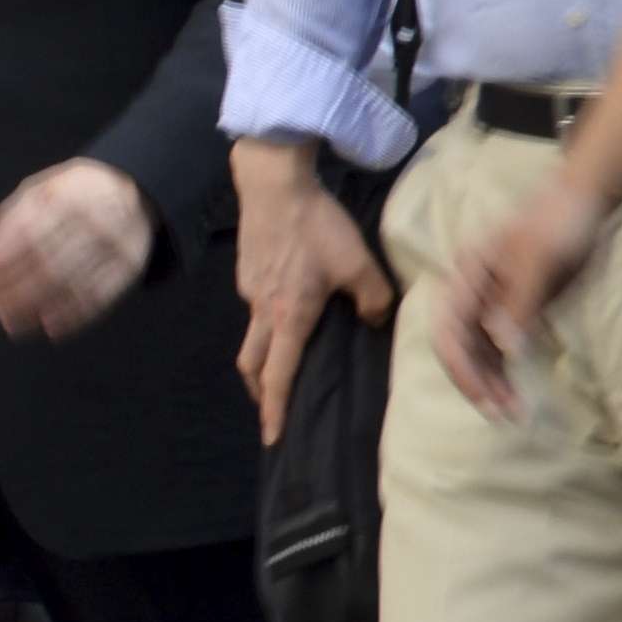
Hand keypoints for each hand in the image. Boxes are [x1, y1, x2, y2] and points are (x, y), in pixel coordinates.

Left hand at [0, 159, 154, 340]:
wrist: (132, 191)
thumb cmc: (73, 193)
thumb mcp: (42, 188)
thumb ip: (13, 217)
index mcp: (71, 193)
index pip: (32, 233)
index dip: (5, 261)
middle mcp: (98, 218)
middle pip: (51, 264)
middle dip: (16, 292)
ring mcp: (118, 244)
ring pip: (73, 284)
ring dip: (39, 308)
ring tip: (11, 324)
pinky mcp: (131, 266)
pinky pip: (101, 296)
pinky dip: (74, 316)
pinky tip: (50, 328)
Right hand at [230, 139, 395, 446]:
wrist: (272, 184)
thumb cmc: (316, 225)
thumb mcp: (359, 262)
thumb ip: (374, 298)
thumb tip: (374, 320)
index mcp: (289, 316)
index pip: (278, 375)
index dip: (274, 410)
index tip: (272, 436)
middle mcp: (262, 310)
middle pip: (252, 364)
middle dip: (260, 391)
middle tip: (272, 405)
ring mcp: (249, 291)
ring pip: (252, 334)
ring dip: (263, 356)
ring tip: (282, 356)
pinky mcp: (246, 271)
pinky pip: (254, 305)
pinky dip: (266, 319)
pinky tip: (285, 301)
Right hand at [430, 169, 613, 419]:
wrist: (585, 200)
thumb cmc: (561, 222)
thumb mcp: (542, 260)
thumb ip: (520, 303)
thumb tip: (504, 348)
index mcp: (467, 273)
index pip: (449, 330)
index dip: (462, 367)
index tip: (484, 399)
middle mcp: (470, 291)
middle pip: (459, 346)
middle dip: (477, 383)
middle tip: (503, 415)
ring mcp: (490, 301)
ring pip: (478, 352)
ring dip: (492, 384)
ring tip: (515, 414)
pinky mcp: (512, 309)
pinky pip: (500, 348)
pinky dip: (507, 372)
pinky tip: (517, 394)